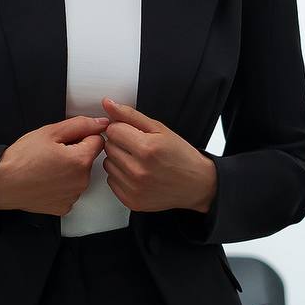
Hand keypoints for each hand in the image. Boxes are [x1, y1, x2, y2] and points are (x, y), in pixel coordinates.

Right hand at [0, 114, 110, 216]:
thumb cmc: (21, 158)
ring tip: (46, 167)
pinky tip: (45, 181)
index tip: (64, 140)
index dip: (81, 136)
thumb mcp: (50, 132)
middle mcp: (82, 181)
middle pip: (88, 159)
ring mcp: (73, 196)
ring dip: (68, 170)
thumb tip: (101, 123)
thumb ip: (80, 125)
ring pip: (79, 175)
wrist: (1, 183)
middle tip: (51, 153)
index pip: (98, 140)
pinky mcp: (64, 207)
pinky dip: (61, 185)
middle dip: (75, 153)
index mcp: (81, 160)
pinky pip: (70, 190)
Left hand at [99, 98, 216, 213]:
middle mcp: (139, 170)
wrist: (197, 184)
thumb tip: (108, 104)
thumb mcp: (159, 129)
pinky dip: (121, 176)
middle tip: (139, 147)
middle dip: (121, 143)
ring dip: (119, 160)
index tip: (134, 133)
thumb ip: (130, 115)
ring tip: (139, 161)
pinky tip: (137, 174)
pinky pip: (111, 181)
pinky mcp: (131, 200)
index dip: (123, 128)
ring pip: (108, 164)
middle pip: (109, 147)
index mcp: (147, 148)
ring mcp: (134, 188)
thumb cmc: (181, 156)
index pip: (113, 130)